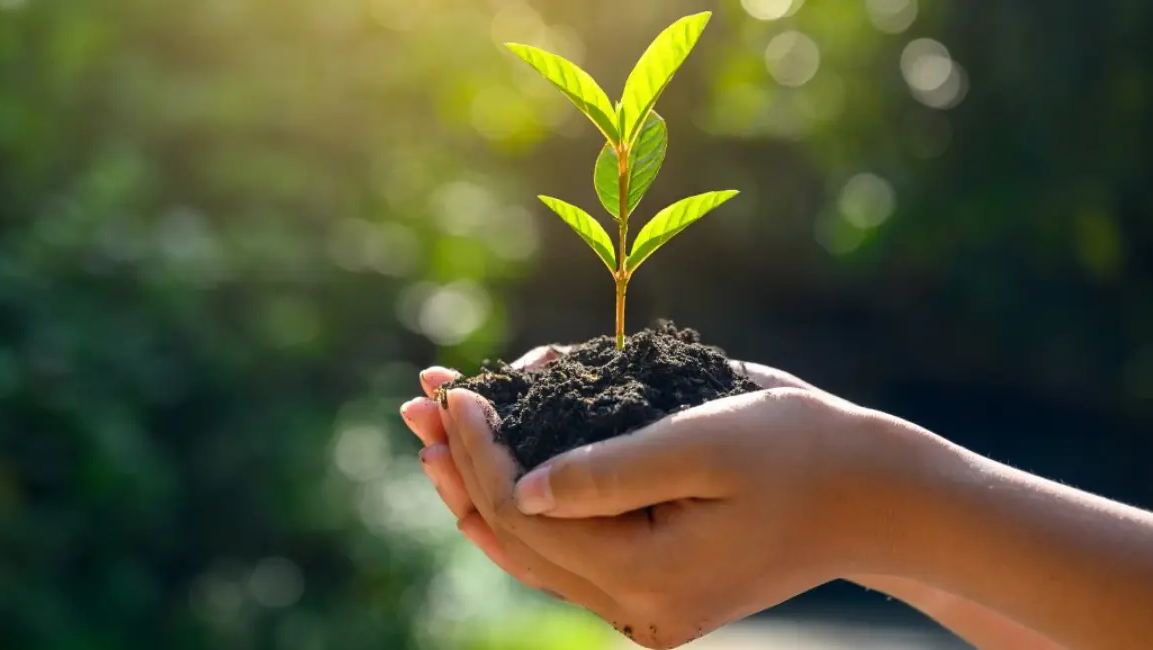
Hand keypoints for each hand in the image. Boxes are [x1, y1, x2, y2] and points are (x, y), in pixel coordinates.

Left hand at [402, 351, 906, 647]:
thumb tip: (519, 485)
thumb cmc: (799, 449)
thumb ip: (611, 469)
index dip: (481, 452)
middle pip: (516, 538)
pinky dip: (523, 505)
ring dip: (479, 487)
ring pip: (533, 551)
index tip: (456, 391)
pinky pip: (565, 552)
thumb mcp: (707, 441)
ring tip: (432, 435)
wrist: (868, 496)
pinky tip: (490, 467)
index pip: (528, 515)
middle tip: (415, 404)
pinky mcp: (650, 588)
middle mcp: (638, 608)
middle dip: (461, 466)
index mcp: (650, 576)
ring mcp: (643, 606)